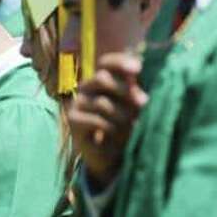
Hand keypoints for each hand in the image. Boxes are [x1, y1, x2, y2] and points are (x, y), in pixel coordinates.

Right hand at [67, 52, 146, 188]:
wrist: (108, 154)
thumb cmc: (123, 125)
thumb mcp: (133, 108)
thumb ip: (135, 96)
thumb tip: (143, 97)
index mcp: (101, 79)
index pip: (106, 63)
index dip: (120, 62)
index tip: (138, 68)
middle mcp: (86, 87)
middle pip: (101, 78)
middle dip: (124, 90)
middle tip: (144, 103)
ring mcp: (78, 103)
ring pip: (101, 103)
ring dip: (121, 114)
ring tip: (132, 124)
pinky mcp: (73, 120)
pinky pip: (95, 120)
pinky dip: (110, 127)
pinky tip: (115, 132)